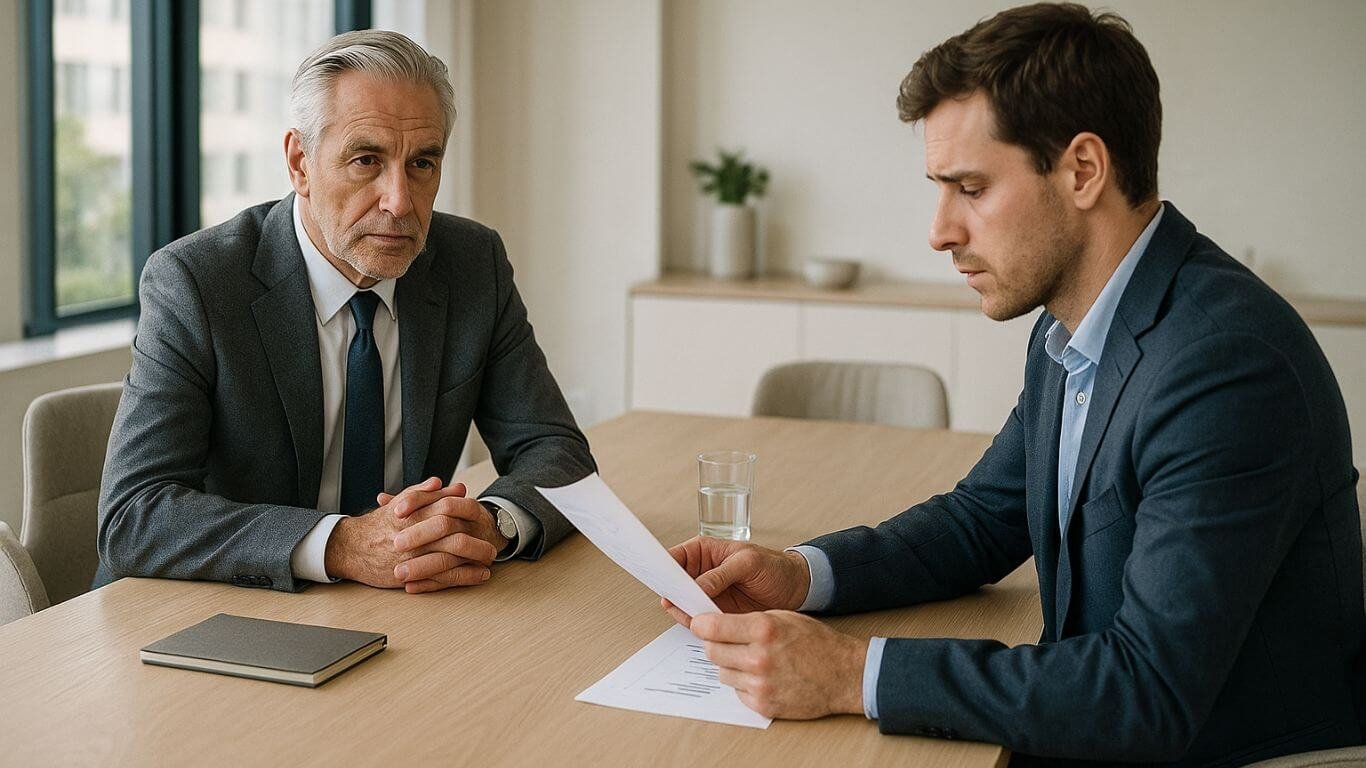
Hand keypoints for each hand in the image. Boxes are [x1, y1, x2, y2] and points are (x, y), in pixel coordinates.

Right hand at [323, 478, 494, 590]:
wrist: (351, 548)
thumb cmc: (379, 524)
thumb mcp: (401, 503)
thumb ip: (425, 493)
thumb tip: (452, 485)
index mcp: (412, 516)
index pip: (447, 510)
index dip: (467, 512)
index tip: (481, 514)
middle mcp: (413, 537)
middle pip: (453, 536)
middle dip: (477, 540)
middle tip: (493, 543)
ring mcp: (412, 558)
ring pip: (451, 558)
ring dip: (474, 559)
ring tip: (489, 559)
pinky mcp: (411, 577)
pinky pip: (444, 579)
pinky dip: (465, 577)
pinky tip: (479, 575)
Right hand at [660, 537, 810, 622]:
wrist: (796, 589)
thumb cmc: (774, 566)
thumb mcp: (748, 563)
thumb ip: (721, 574)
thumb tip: (698, 585)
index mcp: (704, 551)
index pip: (675, 557)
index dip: (661, 566)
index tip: (657, 576)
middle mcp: (701, 573)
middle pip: (675, 584)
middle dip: (671, 592)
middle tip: (670, 600)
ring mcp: (707, 594)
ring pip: (684, 604)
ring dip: (683, 610)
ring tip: (689, 614)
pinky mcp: (716, 612)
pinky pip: (699, 619)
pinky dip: (697, 623)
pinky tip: (700, 624)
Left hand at [690, 610, 867, 719]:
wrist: (844, 675)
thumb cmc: (816, 642)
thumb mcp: (783, 617)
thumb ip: (748, 619)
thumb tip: (713, 622)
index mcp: (763, 629)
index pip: (711, 627)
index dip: (701, 624)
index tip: (700, 624)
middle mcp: (759, 657)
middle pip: (711, 651)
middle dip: (716, 644)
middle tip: (730, 642)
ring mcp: (760, 684)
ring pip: (722, 672)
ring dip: (731, 665)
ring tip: (753, 660)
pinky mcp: (763, 705)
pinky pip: (737, 691)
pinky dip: (745, 684)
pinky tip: (764, 676)